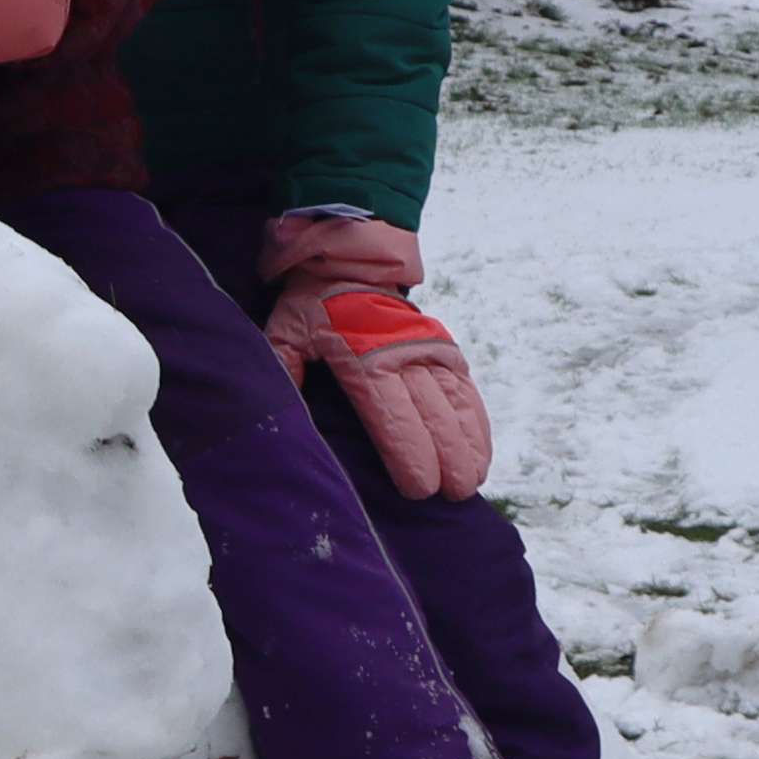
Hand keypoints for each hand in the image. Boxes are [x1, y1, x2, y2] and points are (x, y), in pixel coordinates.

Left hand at [257, 212, 492, 500]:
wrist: (350, 263)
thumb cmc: (313, 306)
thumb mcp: (287, 329)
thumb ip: (284, 365)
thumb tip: (278, 408)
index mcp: (364, 356)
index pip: (391, 411)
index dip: (409, 450)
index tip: (420, 486)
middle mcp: (404, 354)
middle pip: (432, 413)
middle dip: (446, 456)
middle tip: (452, 494)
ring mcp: (429, 350)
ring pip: (456, 402)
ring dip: (468, 443)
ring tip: (471, 482)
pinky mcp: (444, 348)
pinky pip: (466, 388)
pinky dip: (477, 422)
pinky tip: (480, 454)